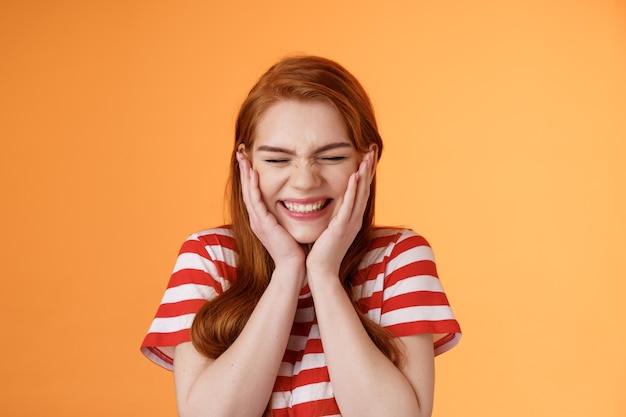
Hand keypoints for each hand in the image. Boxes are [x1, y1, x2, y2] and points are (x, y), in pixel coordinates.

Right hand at [237, 152, 305, 269]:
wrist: (293, 265)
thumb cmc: (294, 247)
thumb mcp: (288, 226)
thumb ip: (286, 214)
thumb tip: (296, 202)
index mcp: (261, 219)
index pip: (252, 193)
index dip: (249, 177)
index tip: (248, 161)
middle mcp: (256, 218)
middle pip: (246, 190)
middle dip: (243, 171)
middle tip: (240, 153)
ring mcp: (258, 221)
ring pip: (248, 192)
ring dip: (245, 174)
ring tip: (243, 159)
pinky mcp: (263, 223)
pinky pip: (256, 201)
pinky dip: (253, 186)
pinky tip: (253, 174)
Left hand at [306, 151, 375, 278]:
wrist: (321, 271)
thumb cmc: (322, 252)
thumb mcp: (330, 229)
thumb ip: (333, 216)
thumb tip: (329, 204)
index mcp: (352, 218)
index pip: (360, 192)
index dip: (365, 174)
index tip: (367, 158)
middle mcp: (354, 219)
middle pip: (364, 189)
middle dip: (368, 169)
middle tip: (372, 151)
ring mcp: (350, 223)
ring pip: (360, 194)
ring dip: (364, 175)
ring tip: (367, 158)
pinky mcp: (342, 227)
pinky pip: (349, 205)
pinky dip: (353, 190)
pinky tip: (354, 176)